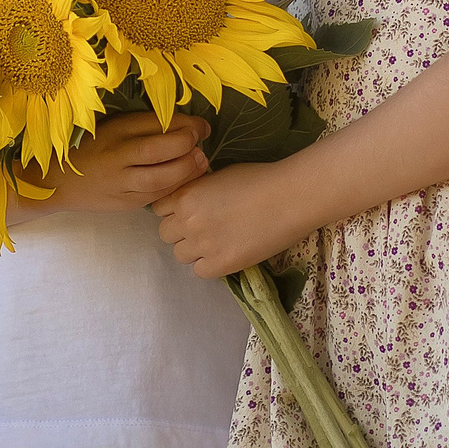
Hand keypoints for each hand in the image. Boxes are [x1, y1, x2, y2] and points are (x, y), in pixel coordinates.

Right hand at [40, 112, 209, 214]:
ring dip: (186, 170)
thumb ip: (146, 125)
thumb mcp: (114, 126)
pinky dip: (175, 188)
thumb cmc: (92, 146)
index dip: (185, 124)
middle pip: (157, 151)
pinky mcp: (124, 203)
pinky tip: (186, 180)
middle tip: (202, 143)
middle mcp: (116, 156)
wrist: (59, 182)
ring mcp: (119, 184)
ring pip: (159, 179)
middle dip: (186, 146)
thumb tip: (188, 125)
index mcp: (115, 130)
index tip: (201, 125)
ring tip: (200, 162)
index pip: (154, 123)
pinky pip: (155, 196)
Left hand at [150, 162, 300, 278]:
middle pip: (166, 234)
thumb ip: (197, 190)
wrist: (289, 197)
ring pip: (180, 255)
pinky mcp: (221, 265)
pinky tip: (225, 252)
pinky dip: (209, 264)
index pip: (159, 209)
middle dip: (180, 230)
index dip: (173, 210)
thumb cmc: (260, 178)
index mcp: (186, 195)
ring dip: (193, 249)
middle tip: (203, 227)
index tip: (188, 211)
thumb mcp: (218, 175)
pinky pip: (200, 271)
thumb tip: (190, 200)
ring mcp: (203, 245)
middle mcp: (188, 221)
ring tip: (216, 241)